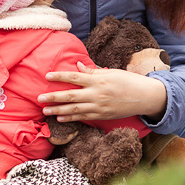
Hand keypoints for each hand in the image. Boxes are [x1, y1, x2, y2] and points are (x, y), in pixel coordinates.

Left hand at [39, 62, 166, 121]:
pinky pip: (83, 117)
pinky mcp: (102, 116)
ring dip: (58, 110)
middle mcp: (97, 94)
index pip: (75, 77)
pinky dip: (71, 118)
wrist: (144, 97)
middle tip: (39, 97)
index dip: (60, 76)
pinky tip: (60, 117)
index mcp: (98, 80)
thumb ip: (92, 71)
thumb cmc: (128, 81)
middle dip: (53, 97)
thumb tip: (76, 66)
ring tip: (45, 110)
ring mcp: (99, 107)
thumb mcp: (111, 72)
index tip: (47, 76)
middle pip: (70, 96)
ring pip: (74, 109)